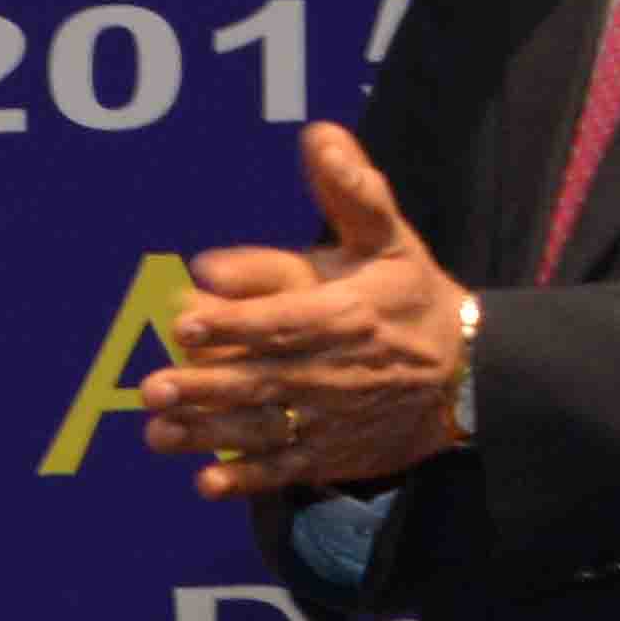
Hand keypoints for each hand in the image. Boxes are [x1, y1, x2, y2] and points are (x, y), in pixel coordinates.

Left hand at [138, 126, 475, 500]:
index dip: (236, 322)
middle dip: (205, 385)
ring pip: (264, 427)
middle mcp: (335, 369)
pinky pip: (286, 469)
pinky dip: (248, 479)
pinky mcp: (331, 453)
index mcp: (346, 313)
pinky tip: (207, 485)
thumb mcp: (390, 239)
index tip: (186, 320)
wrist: (466, 373)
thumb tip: (318, 136)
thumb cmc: (410, 297)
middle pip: (263, 379)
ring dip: (209, 434)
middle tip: (153, 387)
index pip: (285, 318)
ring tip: (159, 433)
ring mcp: (331, 417)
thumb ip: (352, 192)